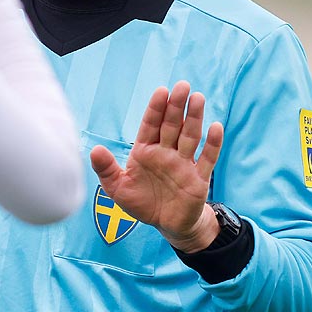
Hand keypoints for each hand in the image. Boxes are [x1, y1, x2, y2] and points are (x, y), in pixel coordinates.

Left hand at [90, 81, 224, 251]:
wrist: (167, 224)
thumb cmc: (142, 203)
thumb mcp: (118, 188)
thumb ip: (106, 169)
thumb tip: (95, 150)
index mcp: (146, 151)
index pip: (151, 125)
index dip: (156, 109)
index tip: (161, 91)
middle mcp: (166, 153)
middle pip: (173, 125)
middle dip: (177, 106)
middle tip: (182, 86)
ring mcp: (184, 164)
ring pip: (190, 136)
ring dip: (194, 118)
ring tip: (197, 99)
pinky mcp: (199, 178)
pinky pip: (207, 159)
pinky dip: (213, 144)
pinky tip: (216, 127)